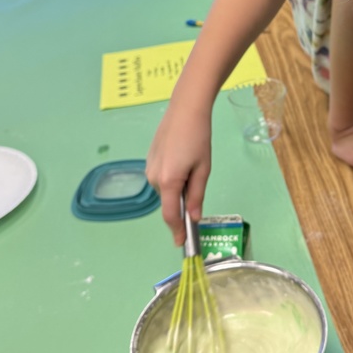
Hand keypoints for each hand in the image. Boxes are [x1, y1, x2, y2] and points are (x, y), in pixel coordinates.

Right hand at [145, 99, 212, 244]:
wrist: (185, 109)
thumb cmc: (198, 138)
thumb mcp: (203, 169)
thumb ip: (197, 195)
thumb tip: (194, 217)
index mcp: (168, 182)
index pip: (170, 215)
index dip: (177, 231)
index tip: (183, 243)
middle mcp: (153, 178)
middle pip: (169, 202)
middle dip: (181, 204)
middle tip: (198, 189)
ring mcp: (148, 168)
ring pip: (165, 190)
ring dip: (177, 188)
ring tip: (193, 166)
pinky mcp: (149, 160)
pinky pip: (161, 178)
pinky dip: (172, 178)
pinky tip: (182, 161)